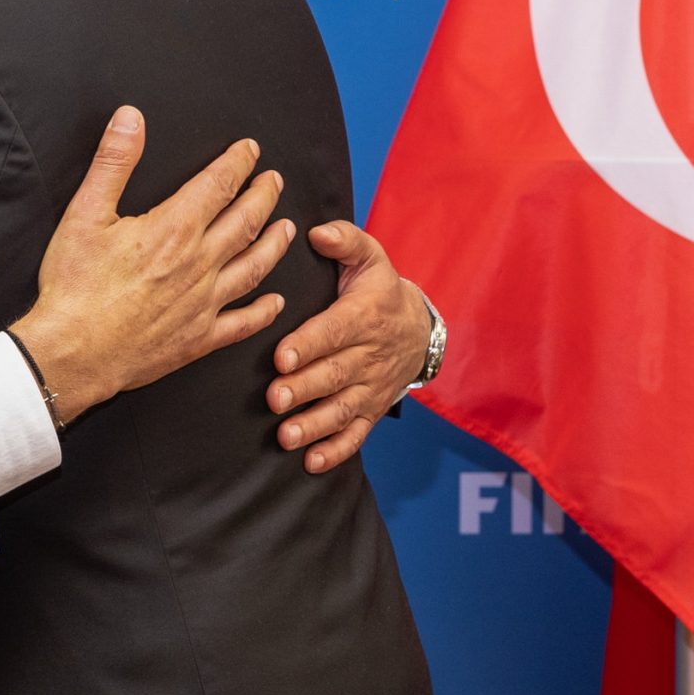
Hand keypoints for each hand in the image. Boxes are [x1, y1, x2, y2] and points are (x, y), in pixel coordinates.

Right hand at [8, 106, 291, 427]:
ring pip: (252, 268)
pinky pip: (242, 323)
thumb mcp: (85, 214)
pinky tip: (275, 302)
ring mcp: (203, 303)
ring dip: (273, 245)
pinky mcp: (198, 339)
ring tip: (287, 228)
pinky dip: (263, 312)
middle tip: (274, 182)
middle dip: (263, 197)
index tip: (251, 150)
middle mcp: (199, 264)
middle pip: (244, 222)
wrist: (74, 352)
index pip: (217, 185)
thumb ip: (113, 162)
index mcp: (174, 229)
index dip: (237, 164)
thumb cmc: (75, 286)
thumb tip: (131, 118)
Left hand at [268, 221, 429, 472]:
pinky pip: (357, 434)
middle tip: (275, 399)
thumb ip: (345, 241)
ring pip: (343, 408)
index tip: (282, 357)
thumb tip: (316, 232)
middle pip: (335, 374)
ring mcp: (371, 386)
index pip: (334, 331)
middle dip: (304, 388)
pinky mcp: (371, 409)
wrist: (418, 328)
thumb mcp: (370, 258)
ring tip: (287, 436)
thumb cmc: (379, 290)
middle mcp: (369, 354)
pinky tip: (312, 462)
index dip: (309, 345)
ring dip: (315, 424)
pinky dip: (337, 450)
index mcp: (364, 316)